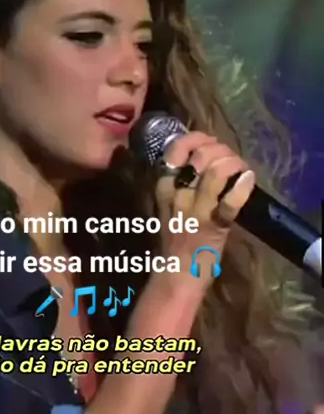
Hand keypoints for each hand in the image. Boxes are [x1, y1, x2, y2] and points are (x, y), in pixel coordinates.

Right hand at [155, 131, 254, 285]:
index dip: (198, 139)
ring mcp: (196, 210)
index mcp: (165, 187)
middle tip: (231, 161)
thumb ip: (182, 183)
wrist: (176, 274)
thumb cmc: (176, 241)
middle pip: (202, 155)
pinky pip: (230, 202)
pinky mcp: (214, 227)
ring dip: (234, 164)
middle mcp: (178, 194)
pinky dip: (243, 187)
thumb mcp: (170, 206)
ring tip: (241, 170)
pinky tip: (248, 179)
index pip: (177, 148)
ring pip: (216, 171)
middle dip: (223, 151)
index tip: (210, 144)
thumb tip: (207, 158)